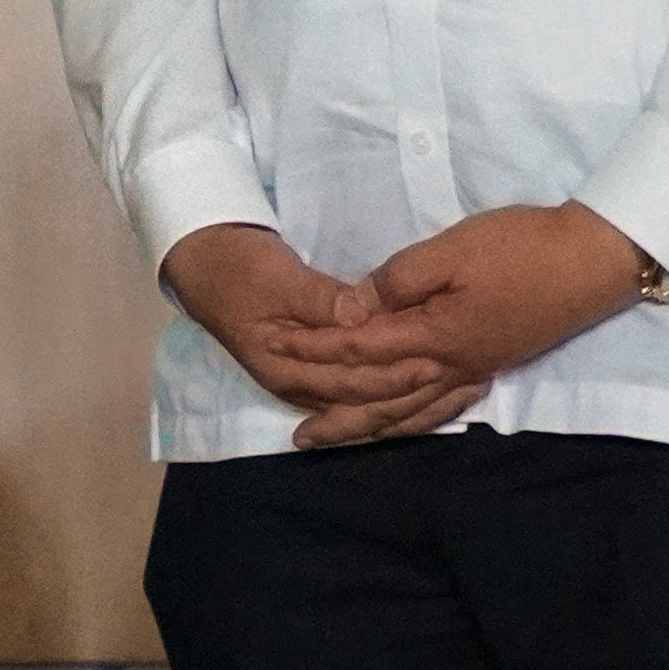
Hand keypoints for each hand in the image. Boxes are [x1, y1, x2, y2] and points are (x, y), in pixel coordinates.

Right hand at [156, 224, 467, 446]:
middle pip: (364, 401)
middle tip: (464, 380)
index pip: (349, 382)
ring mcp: (307, 382)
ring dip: (412, 402)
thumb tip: (359, 315)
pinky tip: (430, 393)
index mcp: (284, 368)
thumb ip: (320, 300)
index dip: (392, 374)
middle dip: (414, 393)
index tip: (434, 360)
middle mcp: (298, 386)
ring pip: (367, 404)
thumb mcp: (277, 277)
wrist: (204, 265)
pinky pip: (361, 392)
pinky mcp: (317, 372)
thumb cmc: (239, 268)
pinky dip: (396, 396)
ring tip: (461, 392)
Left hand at [287, 204, 654, 444]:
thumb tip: (350, 310)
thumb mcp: (450, 250)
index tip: (277, 350)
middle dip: (338, 416)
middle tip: (297, 438)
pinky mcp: (495, 363)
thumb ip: (396, 282)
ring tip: (338, 442)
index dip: (316, 352)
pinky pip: (447, 405)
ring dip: (372, 430)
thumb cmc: (521, 247)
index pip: (361, 350)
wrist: (593, 260)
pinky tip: (406, 426)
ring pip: (414, 412)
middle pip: (383, 401)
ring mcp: (477, 369)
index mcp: (436, 336)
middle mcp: (454, 365)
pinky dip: (418, 422)